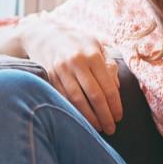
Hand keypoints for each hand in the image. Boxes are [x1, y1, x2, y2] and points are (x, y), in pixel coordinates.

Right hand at [18, 13, 122, 133]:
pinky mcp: (49, 76)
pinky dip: (72, 110)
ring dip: (89, 117)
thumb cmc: (76, 43)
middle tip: (111, 129)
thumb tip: (116, 88)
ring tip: (97, 128)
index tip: (119, 117)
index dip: (115, 105)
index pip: (108, 86)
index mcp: (93, 54)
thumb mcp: (96, 46)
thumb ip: (109, 65)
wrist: (44, 35)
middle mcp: (77, 61)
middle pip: (94, 95)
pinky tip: (80, 119)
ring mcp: (61, 69)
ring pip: (77, 100)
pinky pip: (63, 98)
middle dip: (104, 115)